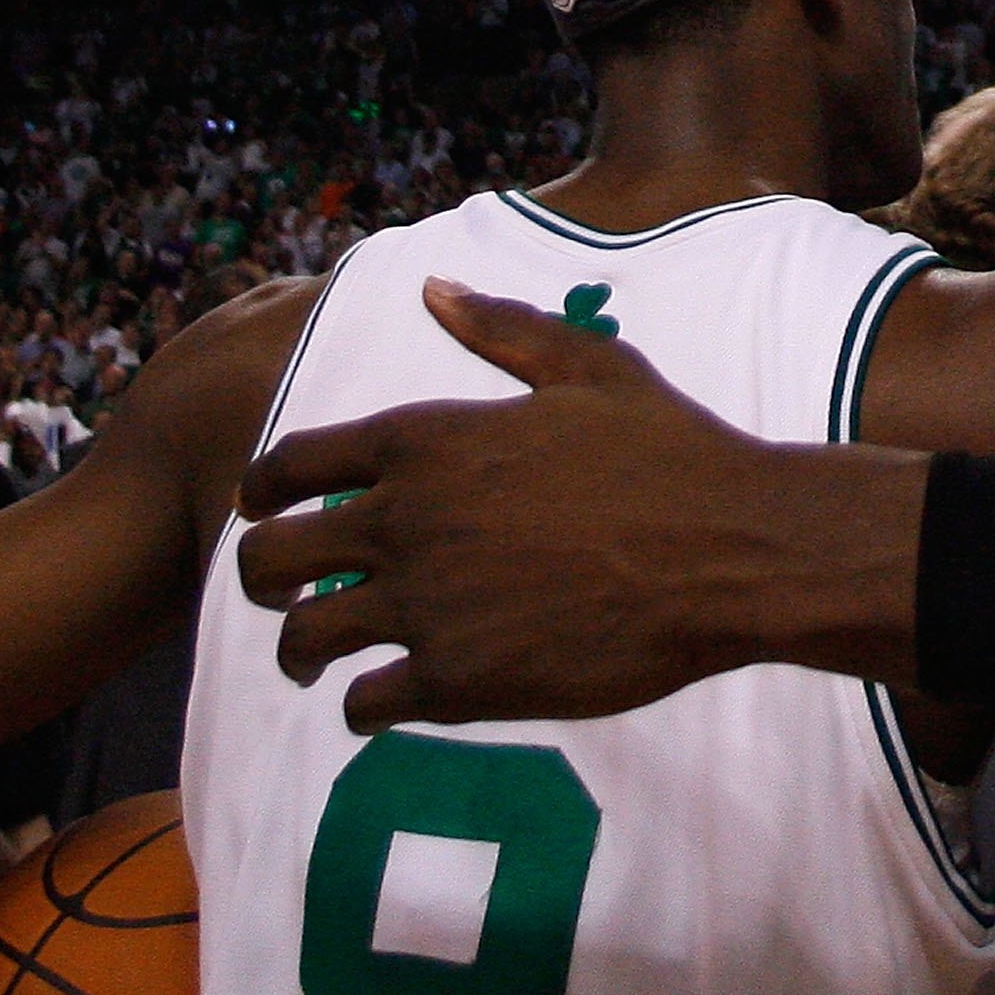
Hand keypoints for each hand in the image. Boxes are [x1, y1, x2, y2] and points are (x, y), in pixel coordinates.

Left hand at [233, 279, 924, 732]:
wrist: (734, 550)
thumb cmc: (670, 453)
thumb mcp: (589, 367)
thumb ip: (502, 327)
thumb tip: (433, 287)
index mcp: (424, 441)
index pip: (288, 465)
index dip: (261, 490)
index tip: (260, 508)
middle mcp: (406, 521)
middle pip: (270, 559)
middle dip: (264, 578)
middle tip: (286, 594)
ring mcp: (427, 606)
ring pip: (305, 639)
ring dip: (300, 652)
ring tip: (316, 662)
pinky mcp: (459, 681)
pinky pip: (367, 703)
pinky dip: (363, 707)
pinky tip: (382, 703)